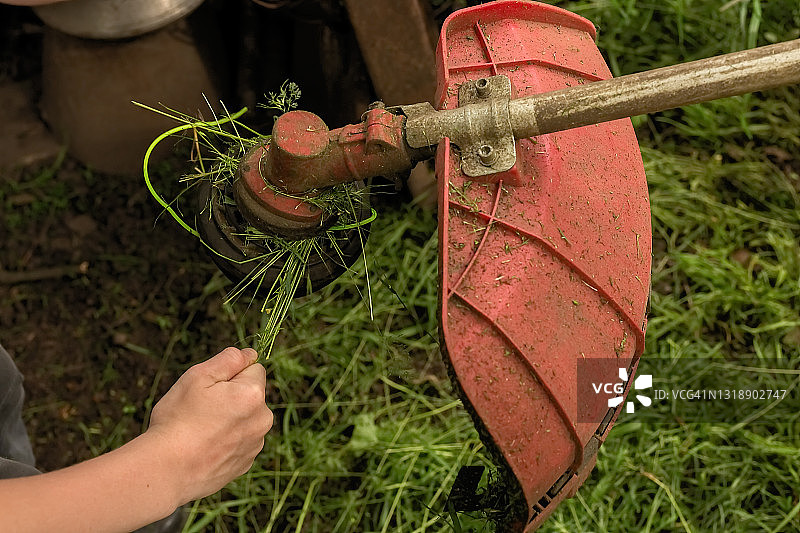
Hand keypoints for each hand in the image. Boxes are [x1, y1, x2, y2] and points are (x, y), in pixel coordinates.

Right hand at [146, 347, 272, 502]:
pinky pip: (239, 441)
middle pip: (251, 394)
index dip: (230, 373)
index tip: (211, 386)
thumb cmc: (179, 420)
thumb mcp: (198, 377)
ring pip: (245, 419)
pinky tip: (204, 447)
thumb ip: (228, 360)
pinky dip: (226, 440)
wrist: (167, 470)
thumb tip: (249, 354)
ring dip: (230, 418)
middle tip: (202, 408)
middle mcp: (262, 420)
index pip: (253, 368)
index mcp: (254, 395)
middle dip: (232, 395)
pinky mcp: (245, 463)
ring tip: (200, 430)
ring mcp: (255, 444)